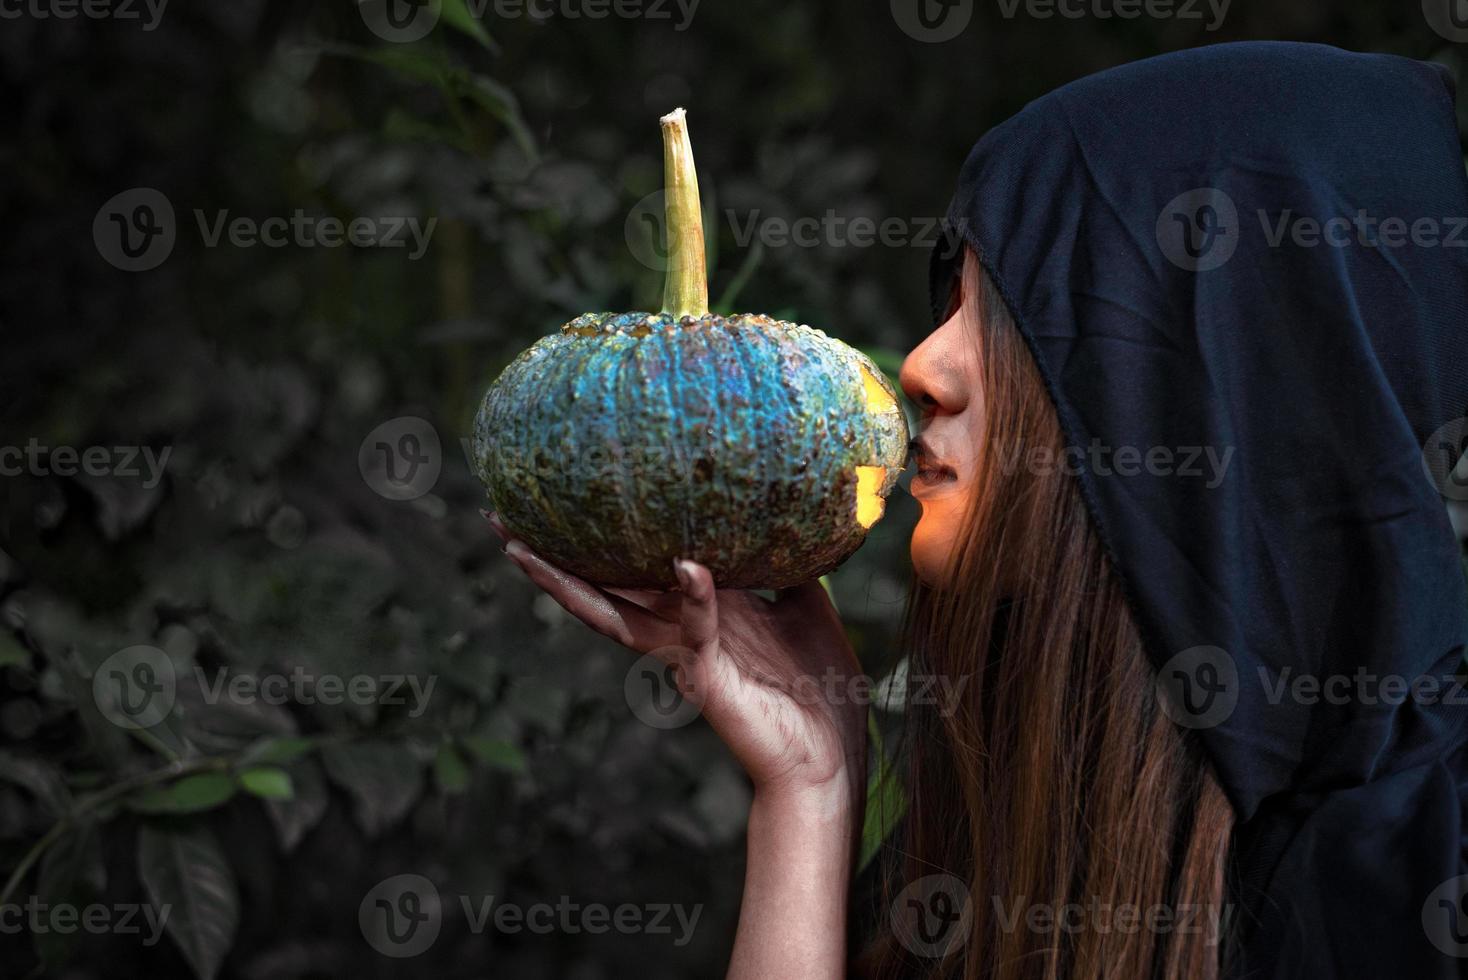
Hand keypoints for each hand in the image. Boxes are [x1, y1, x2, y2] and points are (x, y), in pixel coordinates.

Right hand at [486, 512, 867, 809]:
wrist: (830, 753)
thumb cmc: (817, 683)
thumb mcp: (803, 604)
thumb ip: (784, 563)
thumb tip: (784, 509)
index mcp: (692, 610)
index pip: (631, 568)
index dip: (594, 538)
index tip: (560, 498)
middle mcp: (674, 631)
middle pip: (598, 588)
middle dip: (548, 557)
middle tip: (500, 518)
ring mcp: (683, 656)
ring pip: (612, 614)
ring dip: (567, 583)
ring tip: (522, 548)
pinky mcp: (708, 677)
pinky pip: (697, 629)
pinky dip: (696, 596)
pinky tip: (686, 563)